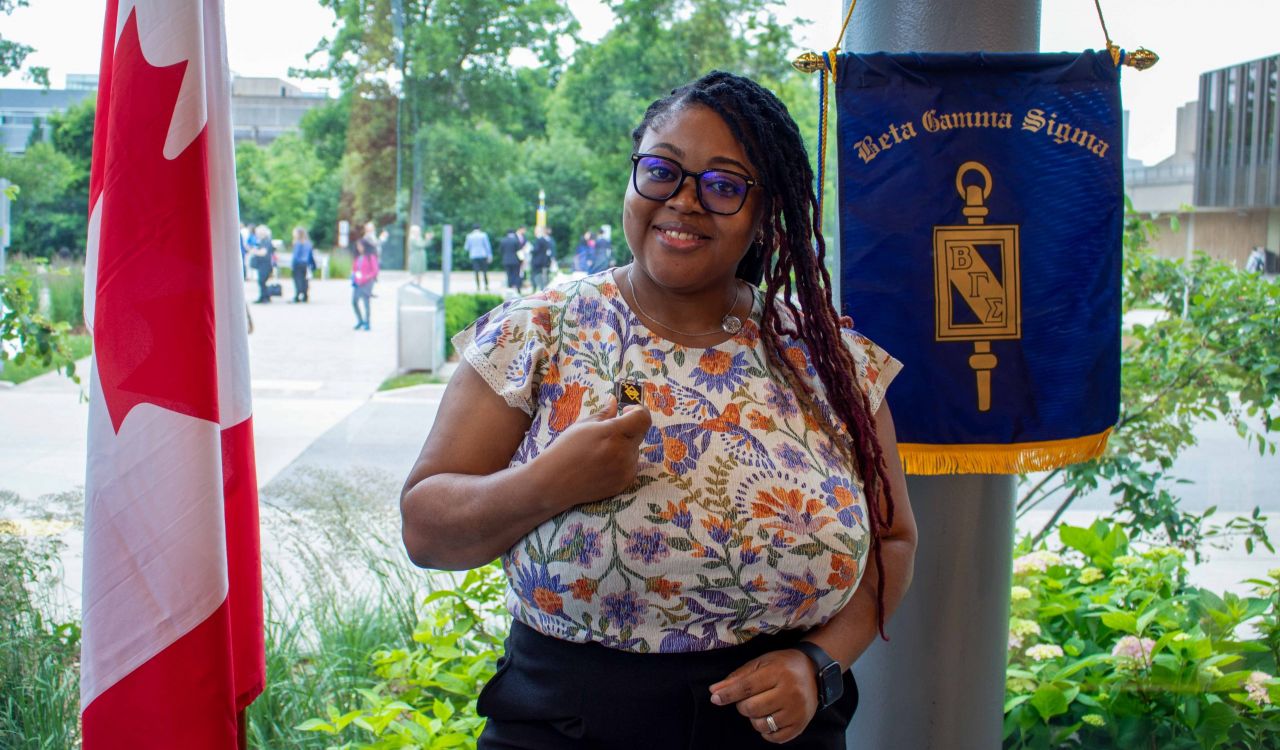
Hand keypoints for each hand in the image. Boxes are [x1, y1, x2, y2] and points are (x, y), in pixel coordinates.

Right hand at [534, 397, 650, 510]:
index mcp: (613, 433)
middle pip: (640, 433)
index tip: (625, 413)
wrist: (554, 482)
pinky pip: (631, 466)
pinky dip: (622, 462)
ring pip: (635, 450)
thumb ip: (604, 413)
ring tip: (601, 452)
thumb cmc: (565, 449)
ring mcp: (625, 470)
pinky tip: (603, 464)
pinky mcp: (624, 483)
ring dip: (625, 446)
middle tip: (608, 433)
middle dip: (629, 428)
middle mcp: (623, 452)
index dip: (637, 411)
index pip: (643, 418)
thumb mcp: (582, 425)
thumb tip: (615, 401)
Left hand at [709, 649, 818, 743]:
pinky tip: (769, 718)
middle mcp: (790, 692)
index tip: (715, 698)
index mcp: (778, 672)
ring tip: (762, 707)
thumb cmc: (781, 665)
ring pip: (761, 725)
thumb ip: (736, 678)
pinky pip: (774, 738)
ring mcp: (797, 710)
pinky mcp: (801, 725)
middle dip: (743, 706)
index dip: (728, 694)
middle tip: (750, 699)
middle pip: (752, 708)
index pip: (747, 687)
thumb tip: (714, 691)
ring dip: (754, 718)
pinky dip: (766, 732)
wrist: (813, 671)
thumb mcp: (759, 664)